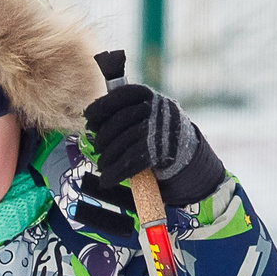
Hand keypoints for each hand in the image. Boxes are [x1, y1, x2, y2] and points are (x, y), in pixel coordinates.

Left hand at [84, 82, 226, 203]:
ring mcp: (161, 130)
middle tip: (96, 148)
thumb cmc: (158, 134)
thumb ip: (124, 113)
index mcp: (151, 97)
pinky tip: (106, 180)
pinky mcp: (162, 152)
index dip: (102, 105)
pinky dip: (116, 172)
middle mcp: (158, 109)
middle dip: (104, 137)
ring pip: (125, 142)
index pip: (123, 95)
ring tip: (101, 165)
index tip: (88, 117)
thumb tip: (91, 121)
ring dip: (108, 157)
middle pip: (121, 120)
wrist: (188, 156)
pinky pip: (132, 162)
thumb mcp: (147, 115)